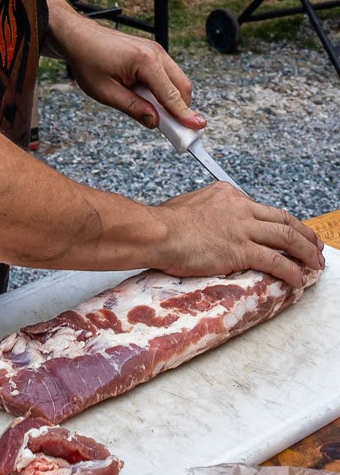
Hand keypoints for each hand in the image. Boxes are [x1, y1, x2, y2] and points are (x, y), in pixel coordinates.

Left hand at [41, 0, 204, 131]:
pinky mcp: (152, 52)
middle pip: (182, 86)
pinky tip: (147, 97)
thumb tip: (154, 122)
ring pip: (177, 80)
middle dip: (181, 108)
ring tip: (153, 112)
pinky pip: (167, 74)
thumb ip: (133, 108)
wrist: (79, 38)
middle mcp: (155, 53)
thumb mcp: (105, 92)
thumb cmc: (88, 61)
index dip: (185, 114)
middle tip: (172, 129)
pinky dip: (164, 89)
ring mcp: (156, 50)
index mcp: (145, 61)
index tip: (198, 127)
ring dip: (171, 98)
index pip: (171, 94)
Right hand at [152, 183, 324, 287]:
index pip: (261, 208)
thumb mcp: (188, 205)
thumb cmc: (164, 224)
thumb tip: (206, 222)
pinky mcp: (242, 249)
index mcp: (227, 194)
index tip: (284, 233)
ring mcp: (243, 228)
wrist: (158, 232)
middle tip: (314, 245)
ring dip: (306, 252)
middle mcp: (240, 207)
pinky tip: (298, 280)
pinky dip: (292, 271)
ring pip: (287, 238)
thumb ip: (205, 211)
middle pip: (283, 219)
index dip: (277, 223)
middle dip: (304, 234)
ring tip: (316, 264)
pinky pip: (276, 261)